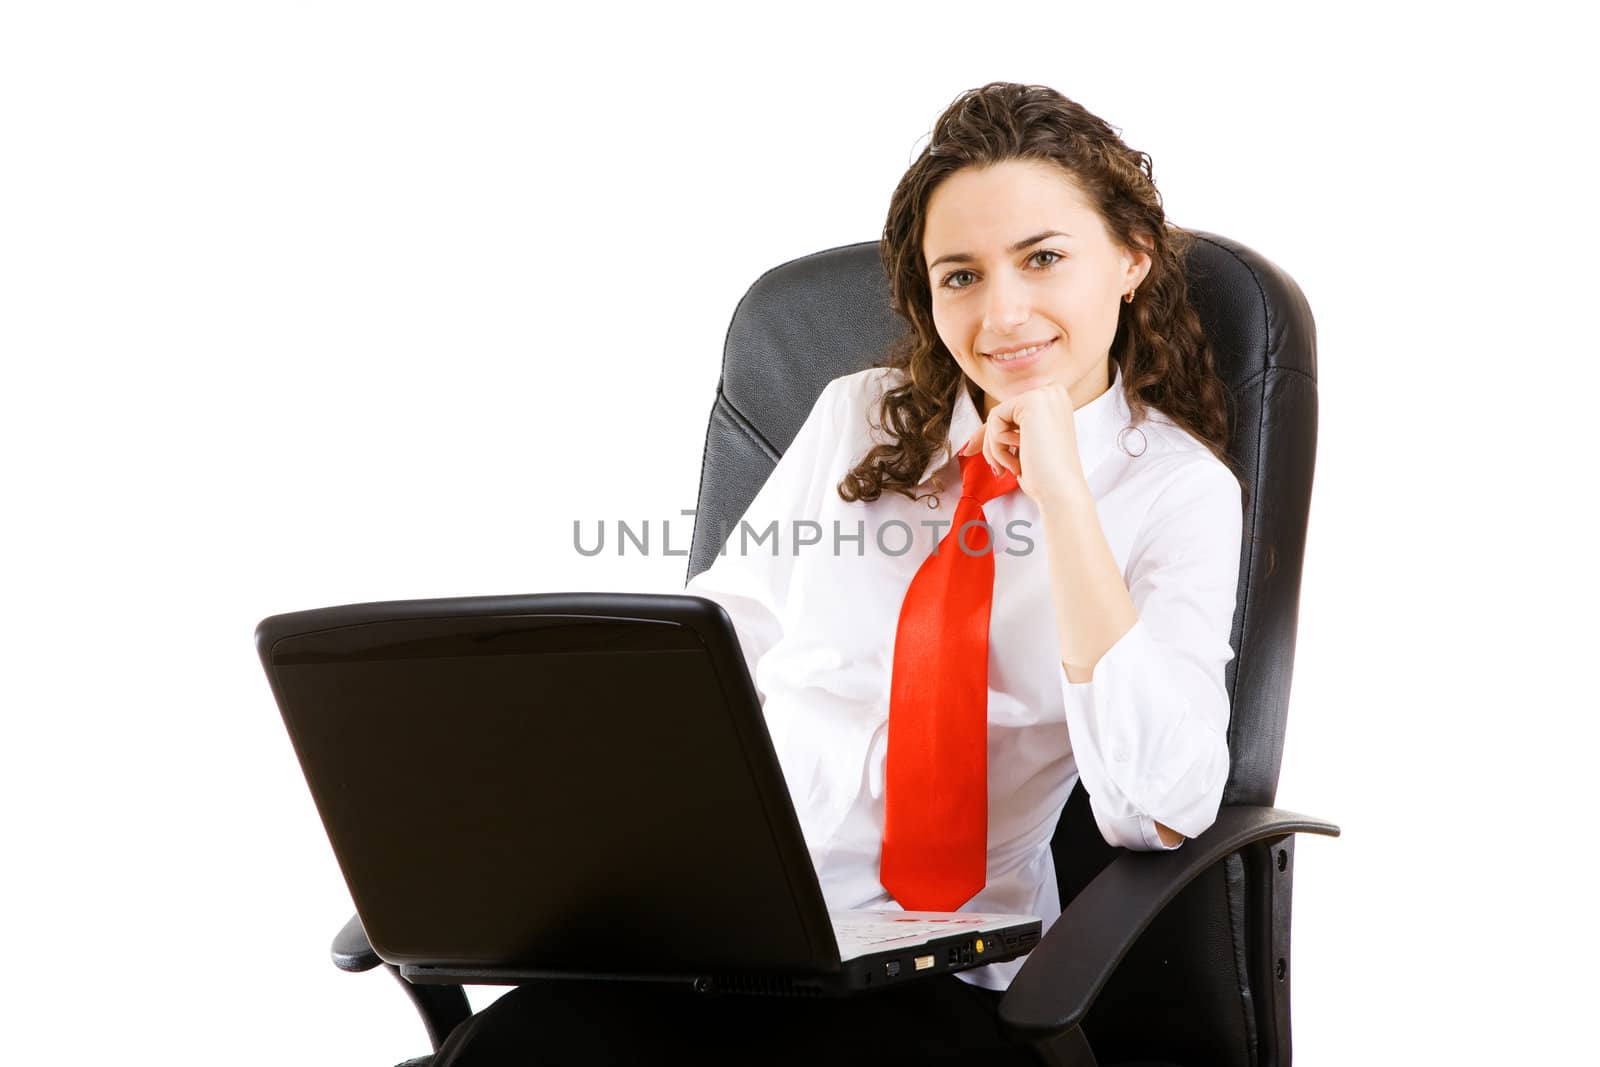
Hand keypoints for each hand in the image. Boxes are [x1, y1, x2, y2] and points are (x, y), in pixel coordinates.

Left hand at [958, 380, 1084, 505]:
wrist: (1061, 492)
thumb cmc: (1045, 478)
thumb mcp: (1022, 450)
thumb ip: (1003, 435)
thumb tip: (969, 445)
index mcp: (1054, 403)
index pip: (1010, 415)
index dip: (992, 436)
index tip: (973, 452)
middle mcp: (1052, 393)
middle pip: (1001, 414)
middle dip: (992, 444)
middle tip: (999, 470)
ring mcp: (1044, 395)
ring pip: (995, 417)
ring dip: (996, 449)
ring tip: (1014, 467)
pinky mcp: (1032, 401)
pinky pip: (994, 419)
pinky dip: (997, 445)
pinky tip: (1019, 458)